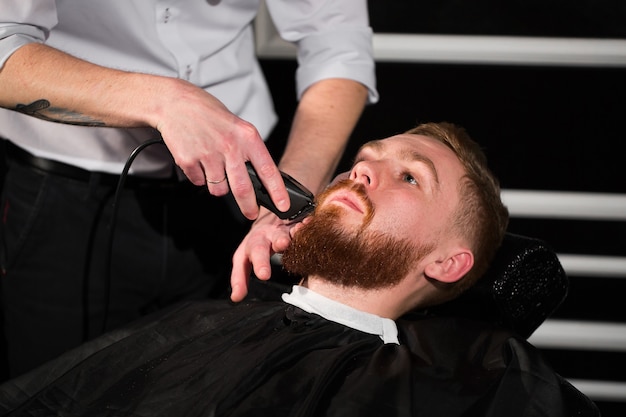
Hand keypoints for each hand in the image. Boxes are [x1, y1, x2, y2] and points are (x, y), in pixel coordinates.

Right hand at [155, 79, 289, 219]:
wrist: (175, 103)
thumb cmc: (208, 113)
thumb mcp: (238, 127)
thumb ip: (248, 150)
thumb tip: (259, 179)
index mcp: (247, 136)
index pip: (268, 169)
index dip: (277, 191)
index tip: (283, 205)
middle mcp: (229, 146)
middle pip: (243, 188)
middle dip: (249, 207)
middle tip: (251, 214)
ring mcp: (207, 154)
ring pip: (219, 189)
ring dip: (218, 186)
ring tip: (214, 166)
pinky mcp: (188, 160)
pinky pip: (199, 182)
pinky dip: (199, 177)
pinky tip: (198, 159)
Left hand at [230, 209, 296, 301]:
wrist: (276, 213)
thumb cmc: (262, 240)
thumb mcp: (248, 257)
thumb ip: (241, 278)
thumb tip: (236, 297)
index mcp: (249, 247)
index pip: (241, 264)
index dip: (239, 279)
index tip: (239, 294)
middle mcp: (262, 238)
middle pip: (257, 249)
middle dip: (260, 261)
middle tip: (263, 274)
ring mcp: (279, 230)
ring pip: (279, 235)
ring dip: (281, 240)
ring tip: (283, 244)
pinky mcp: (293, 224)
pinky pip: (298, 226)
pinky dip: (301, 227)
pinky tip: (305, 227)